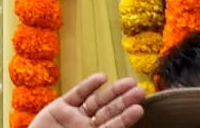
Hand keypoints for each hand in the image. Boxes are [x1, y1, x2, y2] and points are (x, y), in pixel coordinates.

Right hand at [31, 77, 146, 127]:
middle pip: (110, 113)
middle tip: (140, 91)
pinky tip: (102, 78)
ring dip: (113, 92)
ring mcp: (74, 117)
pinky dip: (89, 85)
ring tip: (128, 83)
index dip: (126, 118)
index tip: (140, 108)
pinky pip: (77, 94)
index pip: (115, 127)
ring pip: (97, 102)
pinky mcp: (60, 108)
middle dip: (124, 102)